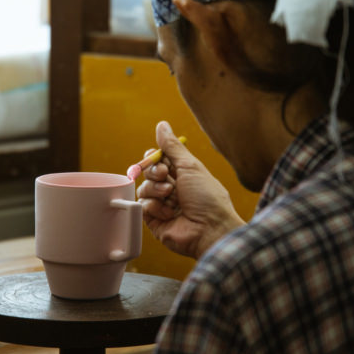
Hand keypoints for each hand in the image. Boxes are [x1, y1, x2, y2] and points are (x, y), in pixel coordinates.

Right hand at [136, 121, 244, 258]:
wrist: (210, 229)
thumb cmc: (207, 197)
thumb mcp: (190, 166)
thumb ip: (172, 147)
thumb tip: (161, 125)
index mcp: (182, 175)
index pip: (158, 160)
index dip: (154, 157)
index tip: (160, 158)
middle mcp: (171, 189)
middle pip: (148, 172)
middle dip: (154, 172)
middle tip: (165, 175)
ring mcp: (162, 205)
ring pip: (144, 189)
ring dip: (155, 189)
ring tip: (170, 196)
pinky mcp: (155, 221)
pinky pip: (143, 206)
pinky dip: (154, 207)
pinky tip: (168, 213)